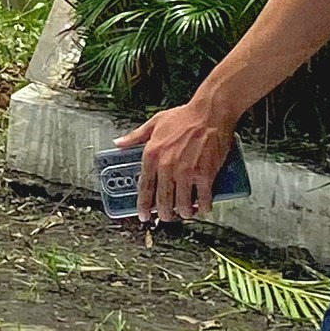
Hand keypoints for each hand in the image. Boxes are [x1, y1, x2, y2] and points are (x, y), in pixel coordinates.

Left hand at [118, 94, 237, 222]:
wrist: (210, 113)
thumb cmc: (184, 117)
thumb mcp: (153, 123)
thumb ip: (135, 136)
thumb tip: (118, 143)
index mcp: (152, 155)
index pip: (144, 187)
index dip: (143, 205)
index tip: (143, 214)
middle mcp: (167, 166)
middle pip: (162, 200)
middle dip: (164, 214)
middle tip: (166, 217)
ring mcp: (186, 172)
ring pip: (182, 203)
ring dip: (183, 213)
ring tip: (185, 213)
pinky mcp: (205, 174)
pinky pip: (203, 197)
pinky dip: (203, 206)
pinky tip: (203, 208)